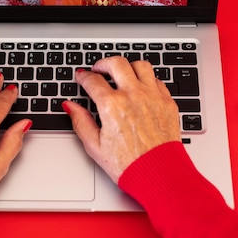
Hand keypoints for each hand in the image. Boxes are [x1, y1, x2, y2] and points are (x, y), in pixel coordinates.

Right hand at [64, 57, 180, 182]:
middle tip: (98, 69)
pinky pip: (157, 80)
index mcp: (112, 106)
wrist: (160, 175)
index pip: (93, 80)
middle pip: (116, 63)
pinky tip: (140, 87)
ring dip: (127, 66)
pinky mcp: (167, 102)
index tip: (82, 77)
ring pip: (140, 65)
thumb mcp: (95, 146)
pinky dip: (146, 79)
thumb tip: (70, 106)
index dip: (83, 77)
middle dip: (103, 63)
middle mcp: (133, 95)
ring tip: (121, 73)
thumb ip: (80, 122)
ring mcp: (152, 96)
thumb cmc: (129, 165)